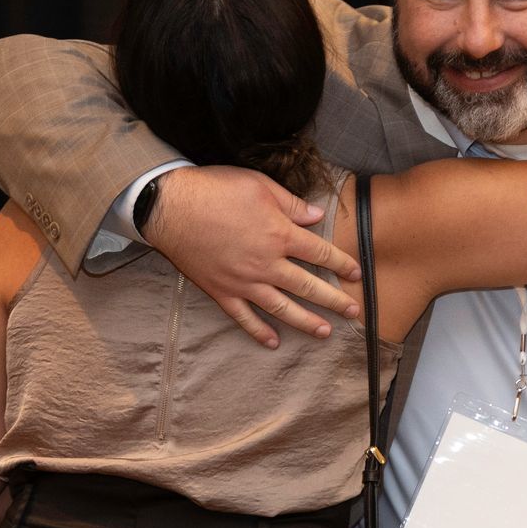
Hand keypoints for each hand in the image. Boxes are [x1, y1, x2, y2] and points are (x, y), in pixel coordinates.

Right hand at [141, 166, 360, 346]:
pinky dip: (259, 331)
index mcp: (280, 235)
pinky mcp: (222, 292)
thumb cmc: (215, 189)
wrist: (170, 207)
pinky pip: (244, 318)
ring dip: (306, 322)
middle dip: (335, 301)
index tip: (356, 274)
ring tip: (325, 332)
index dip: (342, 264)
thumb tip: (317, 215)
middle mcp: (267, 264)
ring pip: (282, 308)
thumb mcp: (259, 185)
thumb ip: (291, 204)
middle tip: (354, 312)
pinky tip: (273, 342)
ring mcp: (244, 282)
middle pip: (309, 287)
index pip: (321, 254)